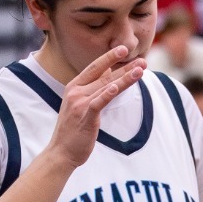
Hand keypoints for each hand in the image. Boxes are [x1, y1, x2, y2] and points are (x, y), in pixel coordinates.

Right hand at [47, 46, 143, 173]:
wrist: (61, 152)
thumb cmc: (73, 130)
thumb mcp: (80, 104)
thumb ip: (92, 89)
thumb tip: (107, 73)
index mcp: (74, 86)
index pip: (95, 67)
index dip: (109, 57)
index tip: (124, 49)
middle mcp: (76, 92)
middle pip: (105, 76)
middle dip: (124, 67)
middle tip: (141, 61)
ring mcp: (79, 104)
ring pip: (106, 87)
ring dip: (125, 78)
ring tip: (140, 70)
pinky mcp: (85, 117)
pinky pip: (99, 103)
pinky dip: (108, 94)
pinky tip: (118, 87)